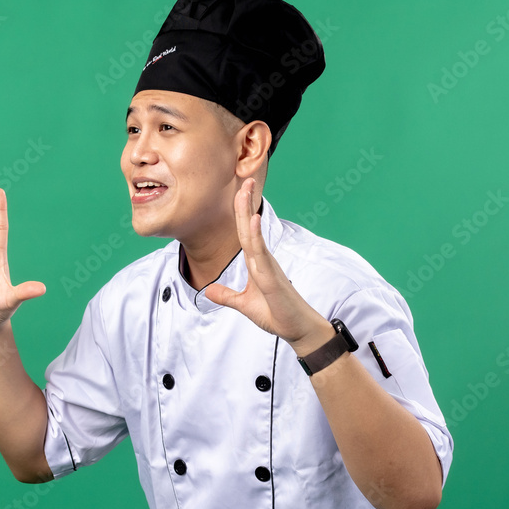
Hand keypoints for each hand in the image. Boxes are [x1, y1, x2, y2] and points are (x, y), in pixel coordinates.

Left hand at [204, 179, 332, 353]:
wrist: (298, 330)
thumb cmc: (277, 315)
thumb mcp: (245, 305)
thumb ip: (228, 297)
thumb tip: (209, 291)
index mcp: (257, 264)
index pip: (245, 233)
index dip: (241, 212)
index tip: (239, 192)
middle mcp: (263, 260)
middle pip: (249, 227)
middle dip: (245, 202)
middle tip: (244, 178)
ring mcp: (268, 266)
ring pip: (253, 234)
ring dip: (248, 210)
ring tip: (245, 189)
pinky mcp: (272, 277)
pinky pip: (260, 253)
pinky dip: (255, 235)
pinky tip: (252, 219)